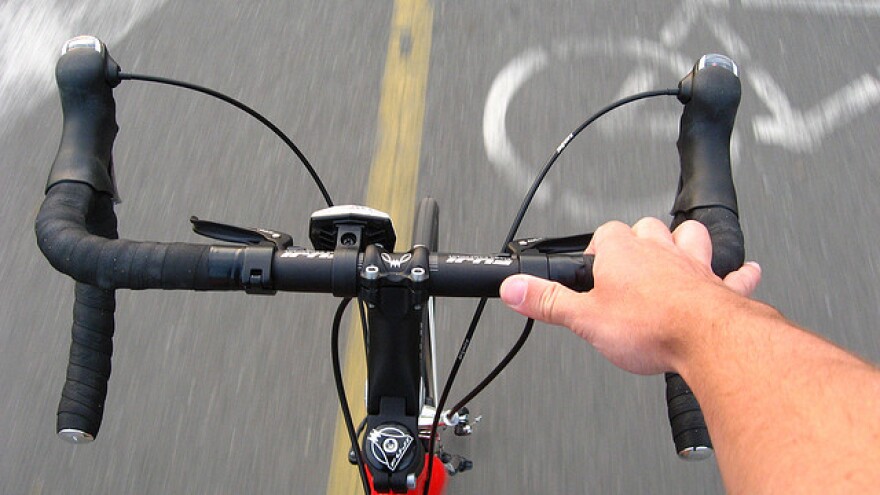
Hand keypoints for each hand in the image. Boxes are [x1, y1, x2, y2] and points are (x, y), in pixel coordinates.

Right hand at [500, 217, 760, 374]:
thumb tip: (513, 288)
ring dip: (682, 244)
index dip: (593, 253)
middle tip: (624, 268)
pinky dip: (737, 274)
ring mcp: (693, 266)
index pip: (602, 235)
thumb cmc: (652, 326)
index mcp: (622, 252)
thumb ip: (547, 301)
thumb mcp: (584, 319)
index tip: (587, 271)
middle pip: (644, 229)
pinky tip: (742, 273)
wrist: (709, 340)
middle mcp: (659, 250)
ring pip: (689, 237)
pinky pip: (734, 273)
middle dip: (635, 243)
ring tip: (673, 257)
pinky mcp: (721, 288)